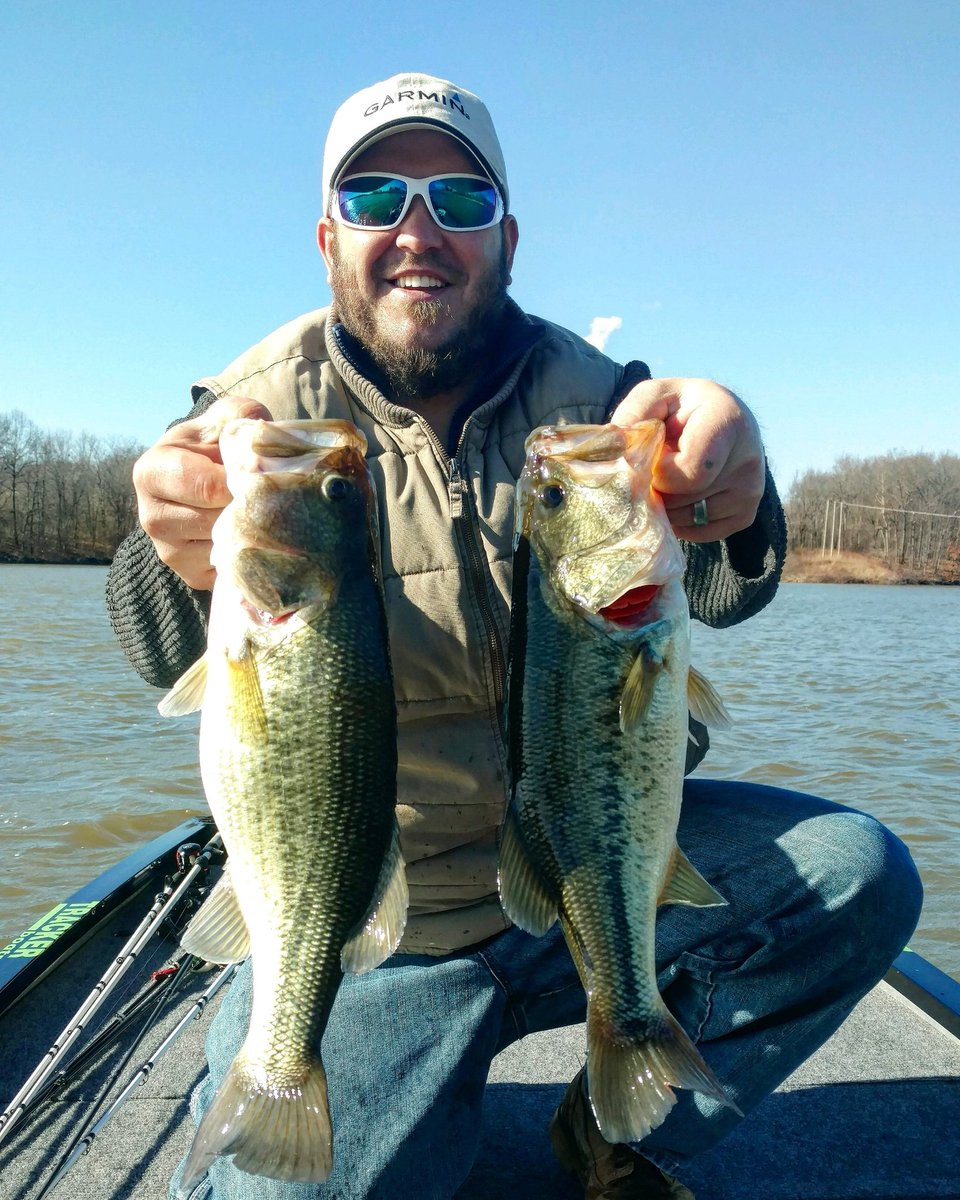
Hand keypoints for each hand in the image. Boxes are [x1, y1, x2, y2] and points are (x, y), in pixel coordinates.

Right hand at [133, 396, 272, 589]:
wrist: (204, 482)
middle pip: (217, 520)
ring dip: (254, 531)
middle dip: (249, 507)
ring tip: (264, 510)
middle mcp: (151, 518)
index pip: (207, 486)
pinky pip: (231, 570)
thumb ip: (242, 416)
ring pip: (227, 547)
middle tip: (273, 494)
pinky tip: (256, 533)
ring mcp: (169, 552)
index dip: (242, 481)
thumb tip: (261, 437)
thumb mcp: (223, 421)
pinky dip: (251, 553)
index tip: (262, 474)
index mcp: (151, 472)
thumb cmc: (215, 447)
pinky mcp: (191, 576)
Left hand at [611, 378, 764, 541]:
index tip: (651, 458)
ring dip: (667, 507)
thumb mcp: (655, 396)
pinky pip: (702, 533)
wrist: (721, 418)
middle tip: (653, 470)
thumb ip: (633, 416)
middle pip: (686, 499)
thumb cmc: (681, 407)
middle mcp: (748, 458)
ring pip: (691, 519)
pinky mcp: (746, 514)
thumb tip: (617, 452)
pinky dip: (681, 522)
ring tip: (667, 480)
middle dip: (658, 490)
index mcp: (727, 420)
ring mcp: (751, 490)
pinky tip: (678, 497)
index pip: (690, 471)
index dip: (659, 474)